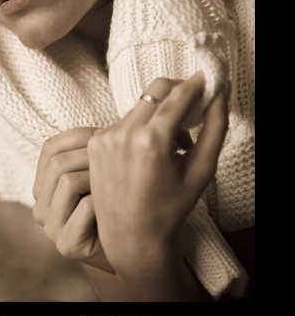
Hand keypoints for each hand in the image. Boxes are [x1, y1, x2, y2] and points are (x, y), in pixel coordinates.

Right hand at [32, 127, 113, 272]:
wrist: (134, 248)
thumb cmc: (118, 202)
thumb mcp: (98, 171)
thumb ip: (90, 149)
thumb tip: (102, 128)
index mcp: (42, 187)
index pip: (50, 147)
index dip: (79, 135)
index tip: (106, 134)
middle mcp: (40, 208)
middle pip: (58, 162)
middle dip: (91, 155)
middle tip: (120, 156)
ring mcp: (51, 229)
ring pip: (67, 181)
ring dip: (98, 176)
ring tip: (119, 180)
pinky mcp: (67, 245)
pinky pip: (86, 206)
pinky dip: (105, 201)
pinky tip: (119, 206)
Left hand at [87, 71, 229, 280]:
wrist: (131, 236)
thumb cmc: (172, 207)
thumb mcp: (202, 169)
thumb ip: (215, 126)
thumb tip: (220, 91)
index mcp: (152, 141)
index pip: (178, 94)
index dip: (197, 83)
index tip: (209, 78)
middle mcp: (125, 133)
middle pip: (157, 89)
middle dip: (179, 91)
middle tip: (195, 106)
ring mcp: (106, 136)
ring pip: (141, 105)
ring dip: (161, 113)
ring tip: (176, 141)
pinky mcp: (95, 141)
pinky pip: (124, 120)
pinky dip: (142, 126)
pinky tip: (151, 151)